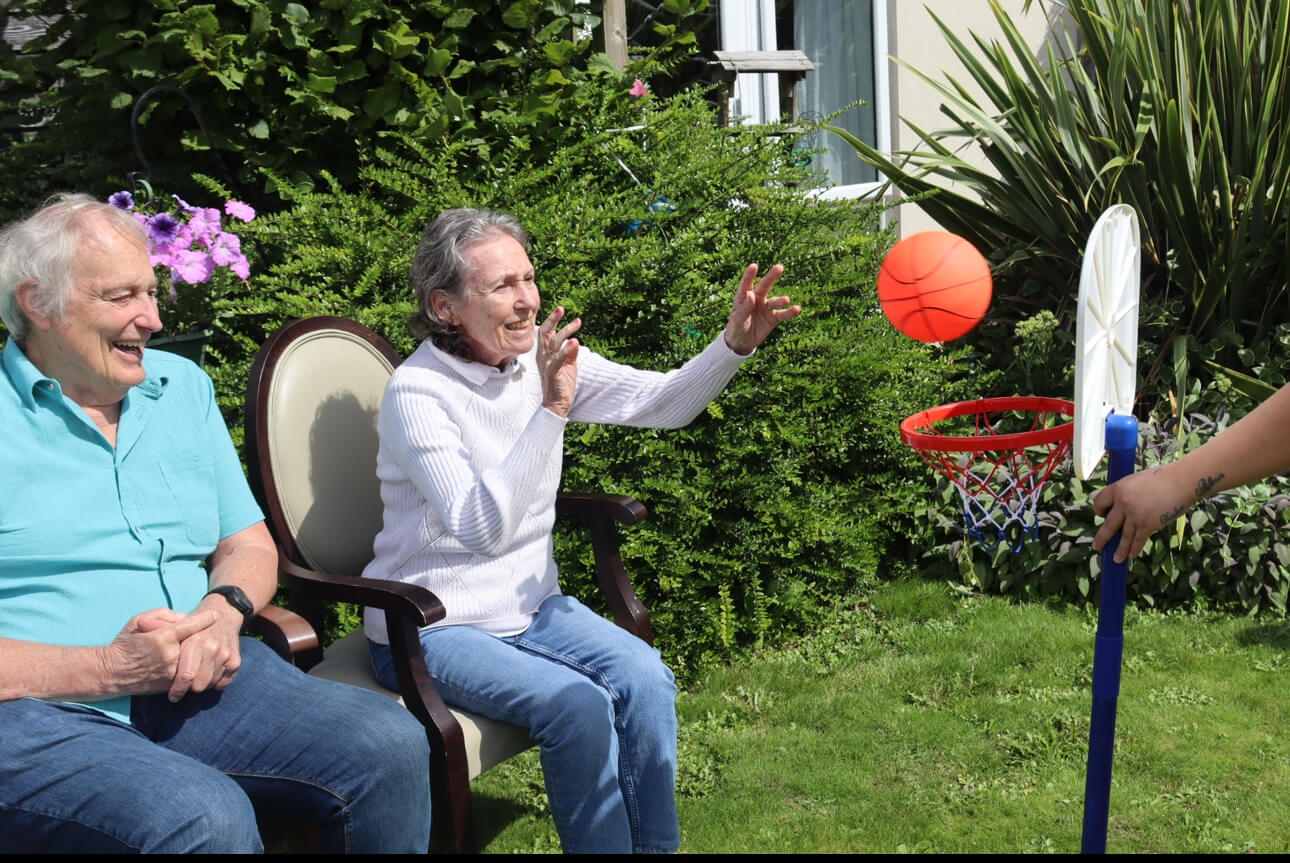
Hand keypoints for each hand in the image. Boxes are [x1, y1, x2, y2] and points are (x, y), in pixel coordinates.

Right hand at [99, 608, 220, 696]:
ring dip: (201, 654)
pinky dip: (194, 667)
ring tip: (202, 649)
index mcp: (162, 637)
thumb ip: (163, 615)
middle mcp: (170, 654)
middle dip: (202, 637)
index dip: (205, 619)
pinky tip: (195, 663)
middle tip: (207, 632)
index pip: (190, 625)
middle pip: (196, 643)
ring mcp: (172, 671)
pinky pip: (189, 674)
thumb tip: (185, 617)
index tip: (216, 614)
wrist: (113, 673)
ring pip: (195, 660)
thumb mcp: (138, 620)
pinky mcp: (171, 684)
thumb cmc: (125, 644)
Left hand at [146, 595, 244, 701]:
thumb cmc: (194, 620)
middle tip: (181, 689)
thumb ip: (156, 624)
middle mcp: (212, 648)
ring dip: (201, 686)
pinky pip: (223, 683)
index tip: (172, 695)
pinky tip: (207, 676)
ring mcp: (225, 655)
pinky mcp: (235, 661)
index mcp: (195, 640)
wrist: (225, 612)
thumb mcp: (174, 620)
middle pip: (199, 685)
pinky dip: (215, 683)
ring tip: (193, 681)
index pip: (186, 674)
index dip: (177, 689)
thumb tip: (141, 624)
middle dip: (189, 689)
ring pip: (211, 685)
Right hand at [537, 306, 580, 416]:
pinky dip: (567, 350)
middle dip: (553, 320)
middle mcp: (543, 357)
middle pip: (545, 334)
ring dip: (566, 332)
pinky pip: (558, 359)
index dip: (552, 321)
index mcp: (545, 354)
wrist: (557, 404)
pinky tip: (575, 342)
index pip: (546, 333)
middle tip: (562, 308)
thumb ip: (570, 353)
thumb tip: (575, 342)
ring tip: (577, 323)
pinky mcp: (553, 373)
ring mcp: (547, 365)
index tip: (561, 310)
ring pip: (554, 343)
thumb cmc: (561, 384)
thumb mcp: (569, 365)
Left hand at [722, 263, 801, 355]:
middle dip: (771, 277)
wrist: (742, 343)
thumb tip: (751, 294)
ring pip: (775, 301)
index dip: (749, 275)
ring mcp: (766, 308)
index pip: (746, 284)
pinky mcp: (773, 318)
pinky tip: (797, 309)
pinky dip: (790, 312)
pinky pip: (783, 314)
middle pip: (764, 286)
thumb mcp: (737, 320)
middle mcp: (756, 299)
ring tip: (786, 300)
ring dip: (781, 300)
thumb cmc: (736, 329)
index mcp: (744, 297)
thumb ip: (744, 308)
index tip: (754, 266)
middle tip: (779, 267)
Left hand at [1091, 463, 1190, 562]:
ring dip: (1119, 549)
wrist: (1181, 481)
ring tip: (1115, 559)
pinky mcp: (1148, 524)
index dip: (1099, 510)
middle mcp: (1123, 502)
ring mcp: (1135, 515)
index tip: (1103, 515)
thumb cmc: (1162, 478)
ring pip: (1124, 536)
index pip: (1099, 502)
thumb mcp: (1137, 480)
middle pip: (1108, 524)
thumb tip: (1123, 505)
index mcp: (1118, 488)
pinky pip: (1139, 539)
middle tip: (1097, 546)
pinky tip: (1132, 555)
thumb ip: (1128, 493)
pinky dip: (1135, 548)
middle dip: (1102, 538)